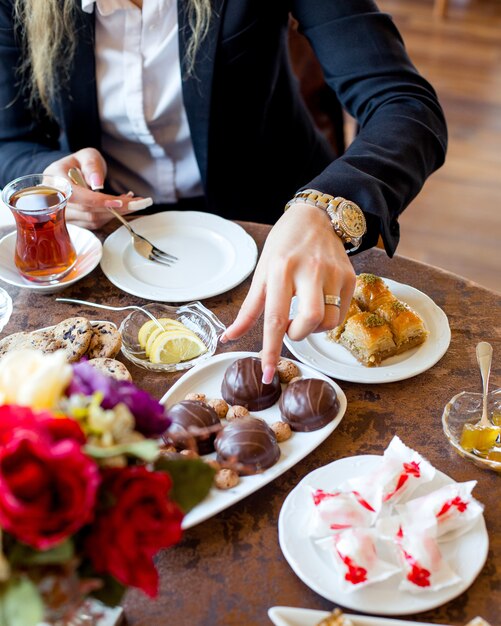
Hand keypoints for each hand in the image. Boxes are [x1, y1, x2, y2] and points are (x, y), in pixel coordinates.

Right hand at [43, 148, 151, 228]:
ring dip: (118, 213)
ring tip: (134, 202)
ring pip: (93, 220)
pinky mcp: (76, 223)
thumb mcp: (86, 155)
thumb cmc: (77, 163)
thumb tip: (97, 183)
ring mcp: (65, 214)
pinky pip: (95, 223)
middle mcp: (56, 200)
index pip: (76, 195)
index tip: (119, 202)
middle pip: (88, 210)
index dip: (98, 201)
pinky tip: (123, 207)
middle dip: (117, 208)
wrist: (68, 175)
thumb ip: (91, 165)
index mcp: (55, 180)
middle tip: (140, 202)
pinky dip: (112, 216)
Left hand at [221, 204, 355, 381]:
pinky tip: (320, 304)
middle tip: (291, 328)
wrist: (315, 217)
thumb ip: (248, 310)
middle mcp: (309, 270)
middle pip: (310, 321)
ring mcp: (333, 273)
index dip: (271, 349)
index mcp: (281, 269)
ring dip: (314, 329)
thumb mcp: (262, 273)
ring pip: (330, 321)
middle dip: (298, 335)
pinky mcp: (350, 276)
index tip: (268, 373)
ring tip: (305, 315)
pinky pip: (343, 312)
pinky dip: (329, 318)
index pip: (275, 318)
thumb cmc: (283, 246)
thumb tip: (228, 337)